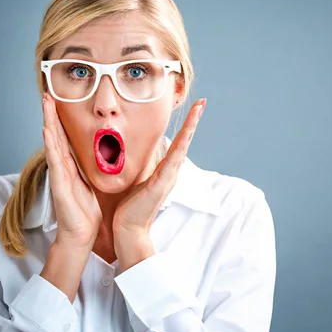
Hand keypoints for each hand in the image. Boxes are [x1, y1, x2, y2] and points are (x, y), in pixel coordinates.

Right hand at [42, 92, 101, 249]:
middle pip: (55, 135)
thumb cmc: (86, 212)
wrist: (80, 235)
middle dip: (51, 114)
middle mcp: (62, 168)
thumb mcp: (92, 184)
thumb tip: (103, 155)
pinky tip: (46, 131)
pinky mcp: (58, 185)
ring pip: (52, 143)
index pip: (64, 138)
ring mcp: (58, 175)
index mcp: (71, 167)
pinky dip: (50, 145)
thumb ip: (92, 169)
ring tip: (45, 103)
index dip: (61, 120)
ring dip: (48, 122)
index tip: (59, 101)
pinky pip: (54, 161)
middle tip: (46, 93)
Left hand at [112, 98, 206, 238]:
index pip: (178, 143)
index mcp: (165, 171)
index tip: (192, 109)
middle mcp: (171, 172)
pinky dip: (182, 144)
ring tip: (199, 109)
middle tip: (202, 102)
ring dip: (191, 126)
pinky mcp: (162, 182)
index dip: (185, 126)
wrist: (129, 229)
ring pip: (183, 146)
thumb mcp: (137, 180)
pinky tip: (187, 132)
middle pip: (185, 141)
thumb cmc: (130, 207)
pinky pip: (174, 159)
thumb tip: (138, 152)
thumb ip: (143, 167)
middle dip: (193, 120)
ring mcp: (169, 177)